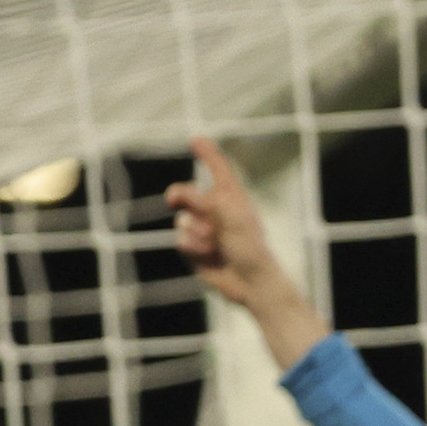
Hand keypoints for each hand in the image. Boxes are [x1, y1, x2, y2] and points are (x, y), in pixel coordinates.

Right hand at [164, 136, 325, 367]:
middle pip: (187, 193)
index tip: (196, 140)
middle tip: (174, 198)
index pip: (219, 171)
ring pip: (182, 218)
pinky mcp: (196, 248)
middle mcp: (217, 212)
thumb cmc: (252, 251)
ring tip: (213, 243)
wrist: (252, 286)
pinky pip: (180, 238)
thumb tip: (183, 193)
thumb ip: (210, 202)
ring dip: (194, 230)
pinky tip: (207, 255)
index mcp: (233, 200)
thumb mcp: (235, 220)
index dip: (207, 154)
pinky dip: (191, 245)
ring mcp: (205, 230)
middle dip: (180, 195)